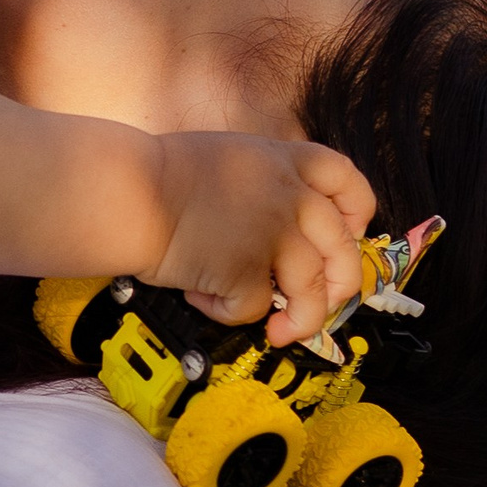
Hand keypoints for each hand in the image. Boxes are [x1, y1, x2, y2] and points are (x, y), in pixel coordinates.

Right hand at [145, 134, 375, 344]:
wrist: (128, 193)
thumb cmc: (159, 174)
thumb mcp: (229, 157)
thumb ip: (265, 183)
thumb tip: (281, 228)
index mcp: (285, 161)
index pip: (349, 181)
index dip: (358, 214)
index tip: (347, 234)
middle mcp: (289, 195)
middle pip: (345, 249)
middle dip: (340, 287)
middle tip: (318, 302)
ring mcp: (273, 234)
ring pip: (314, 292)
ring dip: (301, 320)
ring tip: (277, 330)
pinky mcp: (247, 271)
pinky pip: (254, 309)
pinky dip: (228, 312)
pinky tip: (200, 295)